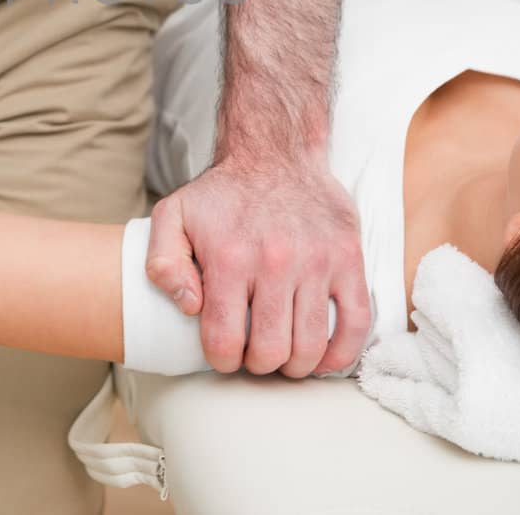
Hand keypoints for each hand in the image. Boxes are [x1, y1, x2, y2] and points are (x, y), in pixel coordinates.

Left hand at [146, 151, 370, 376]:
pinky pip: (356, 324)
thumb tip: (189, 307)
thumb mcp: (172, 216)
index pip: (225, 341)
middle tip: (254, 353)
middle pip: (270, 352)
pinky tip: (323, 358)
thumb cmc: (222, 194)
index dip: (222, 360)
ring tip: (283, 354)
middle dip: (257, 365)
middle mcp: (276, 262)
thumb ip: (163, 263)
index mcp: (230, 258)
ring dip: (295, 365)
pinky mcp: (349, 260)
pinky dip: (341, 354)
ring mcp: (317, 262)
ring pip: (311, 347)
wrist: (275, 153)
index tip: (224, 354)